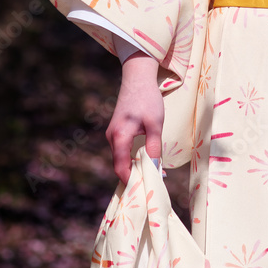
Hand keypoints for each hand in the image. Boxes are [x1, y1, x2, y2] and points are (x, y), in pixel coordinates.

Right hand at [105, 52, 162, 183]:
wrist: (137, 78)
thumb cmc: (147, 99)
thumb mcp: (155, 124)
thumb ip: (153, 146)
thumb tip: (153, 168)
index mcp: (119, 137)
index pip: (120, 168)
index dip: (131, 181)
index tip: (144, 189)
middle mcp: (112, 137)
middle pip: (120, 164)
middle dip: (135, 175)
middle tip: (152, 182)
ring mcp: (113, 133)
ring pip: (121, 157)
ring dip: (134, 165)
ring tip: (153, 171)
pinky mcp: (117, 130)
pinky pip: (123, 149)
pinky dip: (132, 156)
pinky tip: (146, 157)